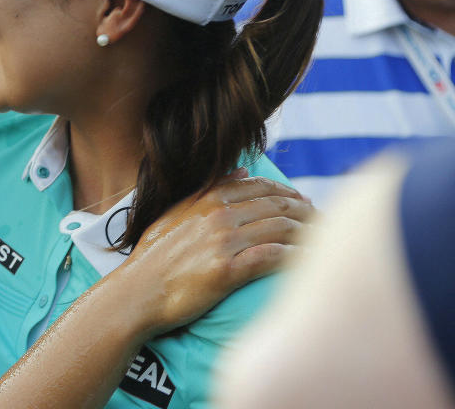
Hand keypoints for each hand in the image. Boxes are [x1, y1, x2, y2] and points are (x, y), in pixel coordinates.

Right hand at [119, 169, 312, 333]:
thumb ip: (207, 190)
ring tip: (326, 241)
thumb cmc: (152, 257)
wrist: (137, 292)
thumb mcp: (174, 213)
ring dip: (309, 233)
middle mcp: (218, 215)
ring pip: (281, 228)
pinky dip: (295, 256)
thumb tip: (242, 171)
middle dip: (307, 211)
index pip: (260, 186)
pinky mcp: (228, 271)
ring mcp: (223, 242)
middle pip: (278, 205)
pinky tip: (307, 262)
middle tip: (324, 222)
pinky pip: (273, 257)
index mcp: (207, 199)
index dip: (288, 192)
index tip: (304, 202)